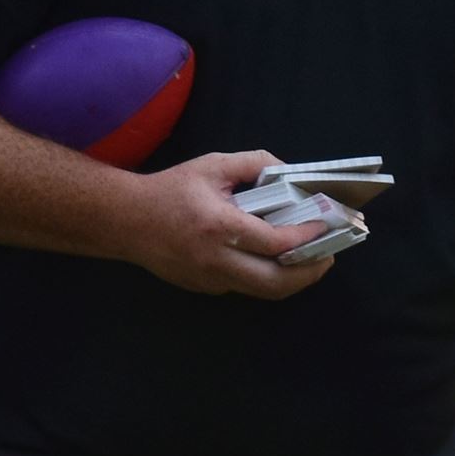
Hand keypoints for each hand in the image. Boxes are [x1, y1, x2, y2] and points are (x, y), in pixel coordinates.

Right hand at [113, 150, 338, 299]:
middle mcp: (216, 260)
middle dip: (311, 272)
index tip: (326, 226)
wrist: (126, 221)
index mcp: (219, 227)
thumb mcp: (211, 166)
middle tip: (329, 255)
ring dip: (294, 280)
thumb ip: (253, 163)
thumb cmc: (169, 190)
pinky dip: (268, 277)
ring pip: (265, 292)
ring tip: (312, 262)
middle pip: (277, 282)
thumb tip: (289, 171)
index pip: (276, 242)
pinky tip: (278, 261)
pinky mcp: (206, 289)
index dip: (307, 237)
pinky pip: (246, 287)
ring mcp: (210, 280)